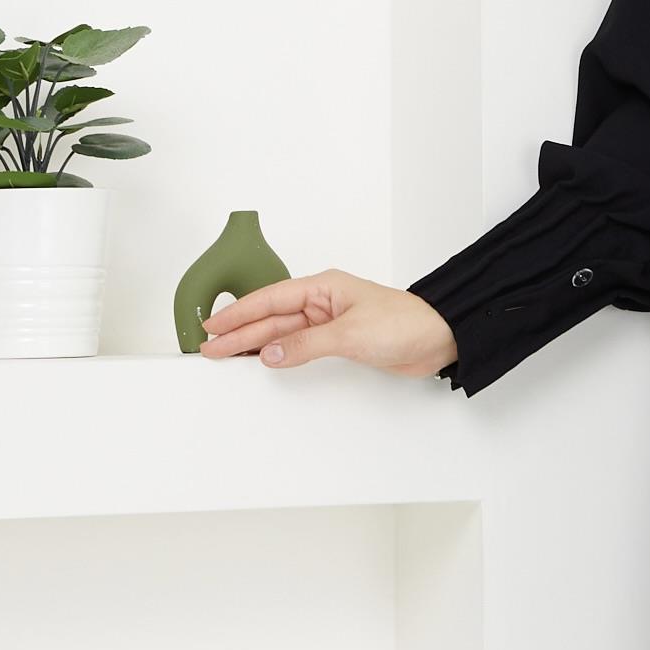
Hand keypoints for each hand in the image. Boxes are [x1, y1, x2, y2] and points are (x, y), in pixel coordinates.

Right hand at [197, 270, 458, 378]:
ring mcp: (329, 323)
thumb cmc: (406, 323)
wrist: (440, 338)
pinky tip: (262, 361)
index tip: (213, 327)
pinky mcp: (339, 342)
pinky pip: (299, 346)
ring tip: (225, 356)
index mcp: (323, 288)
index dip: (239, 315)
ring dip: (255, 345)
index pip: (269, 300)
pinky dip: (278, 354)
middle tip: (209, 348)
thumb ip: (305, 344)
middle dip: (239, 333)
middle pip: (271, 318)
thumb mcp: (349, 335)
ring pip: (282, 333)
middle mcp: (322, 303)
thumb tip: (270, 353)